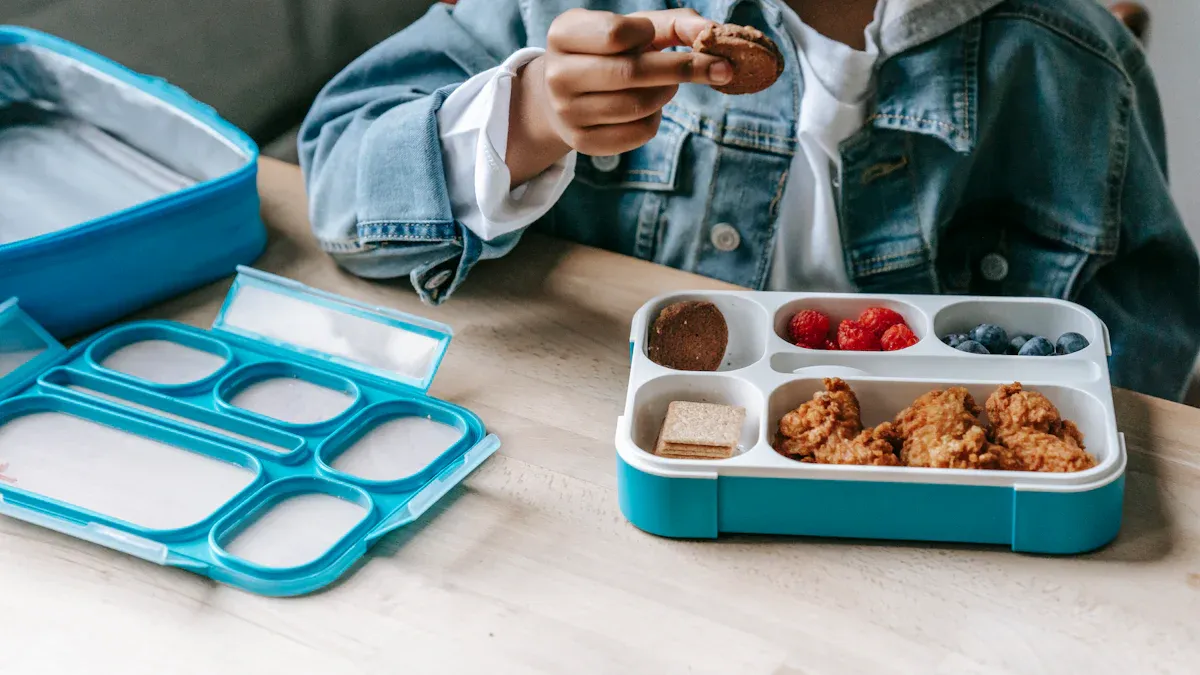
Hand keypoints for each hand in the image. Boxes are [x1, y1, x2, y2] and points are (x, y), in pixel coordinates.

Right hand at [506, 8, 730, 186]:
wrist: (563, 93)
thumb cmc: (608, 52)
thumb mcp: (632, 29)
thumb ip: (673, 24)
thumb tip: (710, 32)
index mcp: (563, 34)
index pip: (615, 33)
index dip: (646, 35)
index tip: (655, 37)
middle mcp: (557, 75)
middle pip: (631, 72)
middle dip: (682, 69)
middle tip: (718, 68)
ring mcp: (567, 112)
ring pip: (638, 105)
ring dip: (668, 93)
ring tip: (669, 85)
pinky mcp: (582, 142)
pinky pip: (637, 133)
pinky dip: (656, 118)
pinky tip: (650, 107)